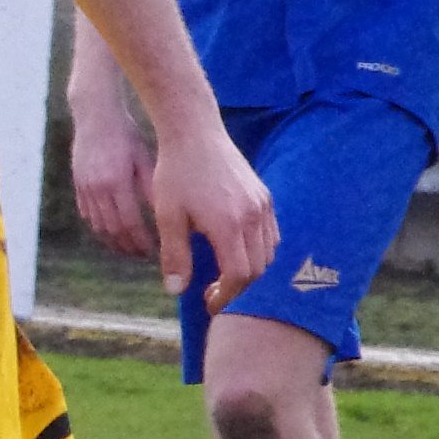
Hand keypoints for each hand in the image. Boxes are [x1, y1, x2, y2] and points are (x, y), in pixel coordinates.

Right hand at [69, 96, 157, 260]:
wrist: (95, 116)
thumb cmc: (126, 135)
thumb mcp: (143, 159)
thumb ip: (151, 189)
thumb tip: (165, 217)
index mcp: (116, 182)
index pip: (130, 223)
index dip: (141, 241)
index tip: (153, 251)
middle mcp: (97, 189)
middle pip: (112, 230)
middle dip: (127, 247)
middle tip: (141, 256)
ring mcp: (84, 188)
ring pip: (97, 226)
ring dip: (112, 241)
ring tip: (127, 248)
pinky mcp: (78, 185)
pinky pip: (87, 214)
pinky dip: (99, 227)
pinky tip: (111, 231)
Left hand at [149, 121, 274, 307]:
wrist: (194, 134)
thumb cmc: (175, 174)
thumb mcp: (168, 217)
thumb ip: (174, 256)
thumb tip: (176, 291)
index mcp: (228, 225)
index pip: (239, 275)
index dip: (226, 296)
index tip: (209, 304)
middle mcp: (253, 216)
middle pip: (257, 269)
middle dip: (237, 288)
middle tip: (213, 293)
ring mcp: (262, 205)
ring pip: (268, 253)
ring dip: (249, 270)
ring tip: (223, 275)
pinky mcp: (264, 196)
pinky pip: (271, 234)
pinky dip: (259, 251)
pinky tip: (235, 251)